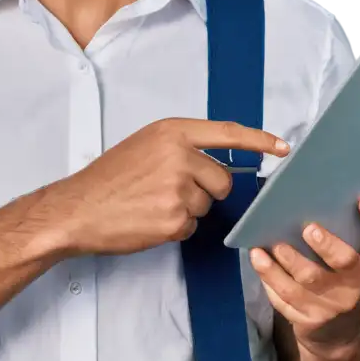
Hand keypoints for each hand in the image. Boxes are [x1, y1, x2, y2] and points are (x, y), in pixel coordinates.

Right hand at [45, 118, 289, 257]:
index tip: (282, 147)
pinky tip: (149, 220)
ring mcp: (178, 188)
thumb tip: (216, 164)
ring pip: (207, 205)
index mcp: (172, 132)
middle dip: (207, 191)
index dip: (260, 140)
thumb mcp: (145, 145)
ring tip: (152, 205)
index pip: (228, 133)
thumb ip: (181, 148)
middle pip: (223, 180)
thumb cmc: (108, 179)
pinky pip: (192, 227)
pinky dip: (175, 228)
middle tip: (169, 192)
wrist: (77, 209)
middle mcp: (179, 156)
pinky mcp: (175, 219)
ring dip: (187, 210)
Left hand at [250, 194, 359, 359]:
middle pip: (346, 262)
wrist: (337, 333)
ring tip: (274, 244)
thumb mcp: (354, 255)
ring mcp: (332, 304)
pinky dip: (269, 277)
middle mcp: (358, 283)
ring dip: (290, 261)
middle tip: (309, 229)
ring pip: (309, 281)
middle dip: (327, 246)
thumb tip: (310, 185)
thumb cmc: (341, 275)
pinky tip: (258, 258)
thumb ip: (343, 230)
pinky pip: (286, 298)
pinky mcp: (308, 318)